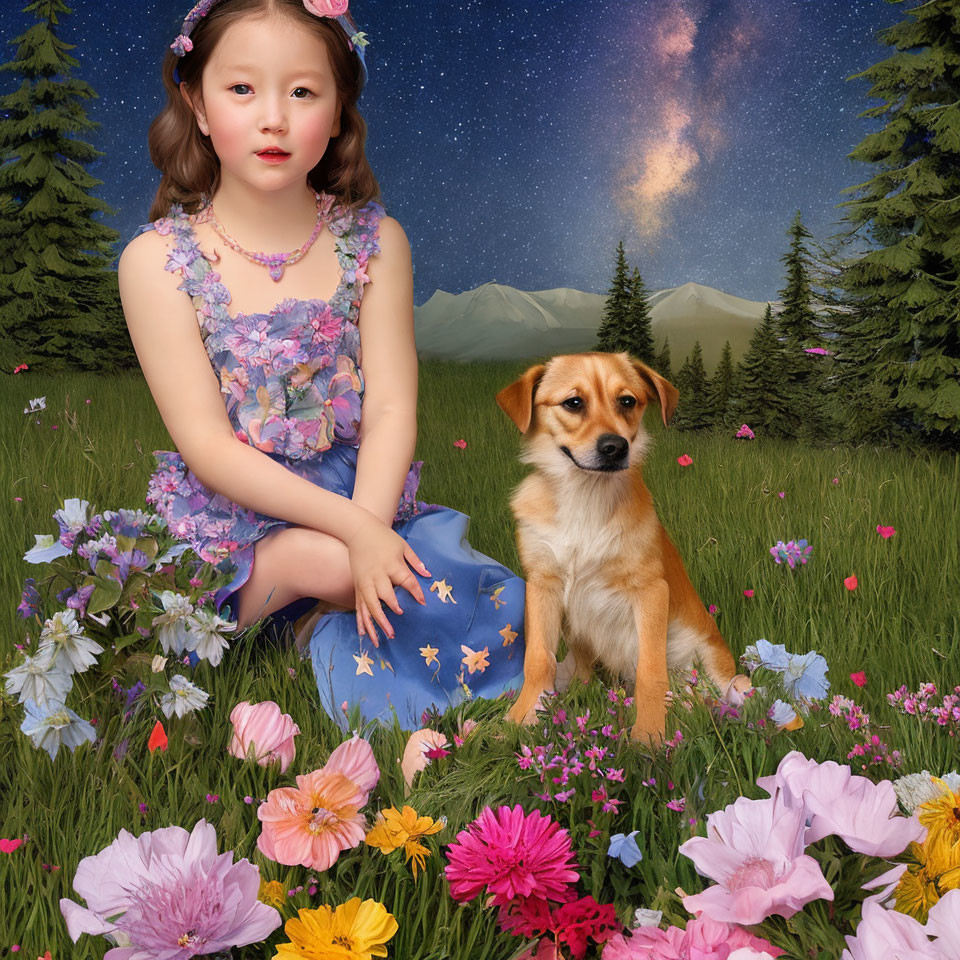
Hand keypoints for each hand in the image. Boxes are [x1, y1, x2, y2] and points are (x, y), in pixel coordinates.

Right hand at [346, 516, 429, 641]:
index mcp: (391, 564)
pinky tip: (364, 634)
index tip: (422, 602)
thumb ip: (415, 561)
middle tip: (394, 631)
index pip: (405, 581)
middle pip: (382, 597)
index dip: (414, 592)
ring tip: (381, 639)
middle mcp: (377, 575)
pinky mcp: (357, 585)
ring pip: (368, 606)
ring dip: (374, 624)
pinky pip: (358, 606)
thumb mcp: (403, 546)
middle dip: (388, 614)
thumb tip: (428, 575)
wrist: (359, 530)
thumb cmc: (384, 538)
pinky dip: (361, 620)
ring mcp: (364, 582)